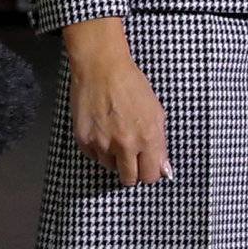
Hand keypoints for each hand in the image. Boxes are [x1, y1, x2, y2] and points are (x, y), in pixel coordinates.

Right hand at [64, 16, 167, 186]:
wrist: (102, 69)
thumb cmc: (132, 86)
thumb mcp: (156, 112)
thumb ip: (160, 144)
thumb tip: (164, 170)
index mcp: (148, 138)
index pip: (150, 176)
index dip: (150, 173)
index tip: (148, 167)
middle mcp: (125, 145)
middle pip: (129, 179)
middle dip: (133, 173)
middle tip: (132, 159)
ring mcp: (102, 144)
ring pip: (110, 168)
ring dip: (114, 159)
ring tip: (115, 136)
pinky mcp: (84, 141)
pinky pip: (94, 157)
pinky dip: (98, 149)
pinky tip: (102, 131)